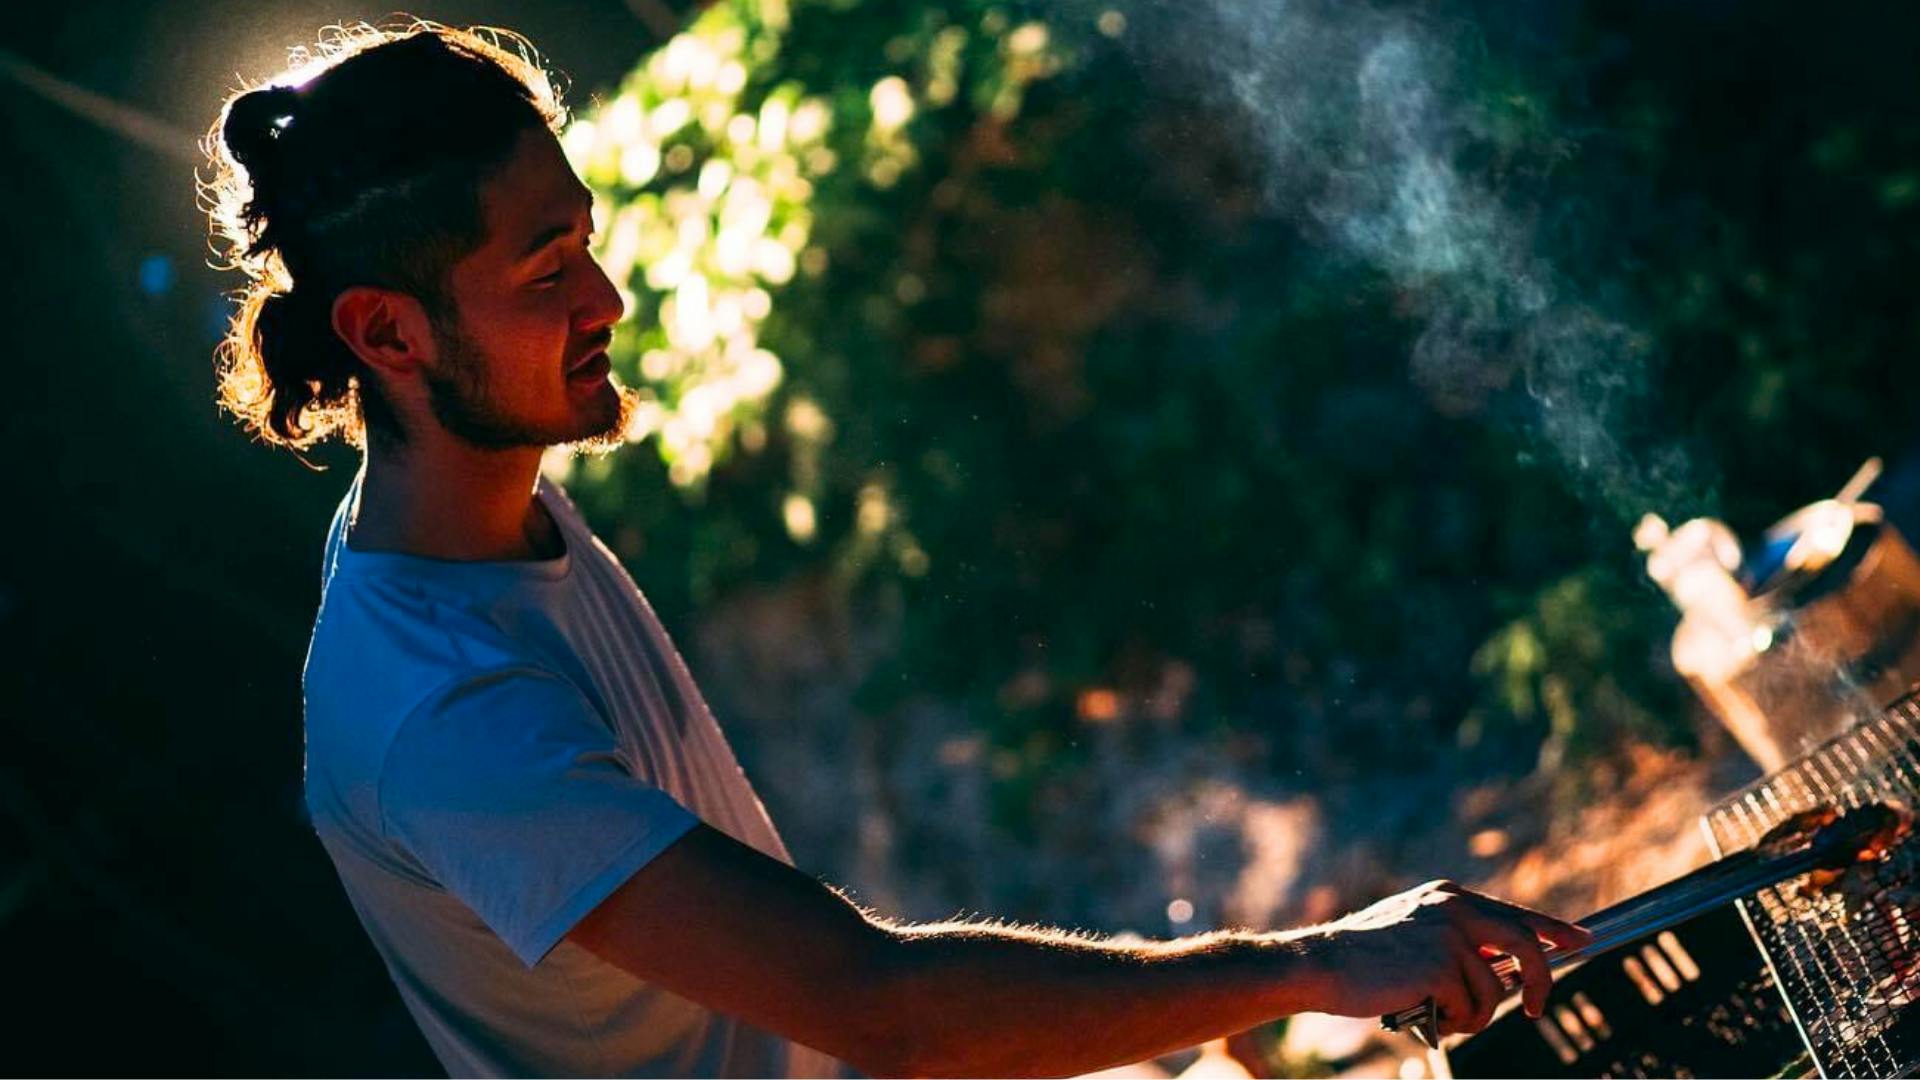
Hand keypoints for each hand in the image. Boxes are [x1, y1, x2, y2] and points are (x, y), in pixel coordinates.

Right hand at [1296, 879, 1590, 1036]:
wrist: (1322, 964)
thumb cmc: (1366, 958)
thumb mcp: (1418, 933)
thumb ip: (1460, 940)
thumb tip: (1505, 969)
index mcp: (1450, 896)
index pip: (1516, 913)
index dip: (1554, 929)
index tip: (1582, 940)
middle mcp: (1455, 907)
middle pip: (1526, 945)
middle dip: (1539, 982)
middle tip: (1534, 1008)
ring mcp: (1449, 934)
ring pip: (1494, 991)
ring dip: (1471, 1013)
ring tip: (1436, 1011)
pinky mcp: (1441, 964)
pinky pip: (1472, 1008)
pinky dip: (1452, 1021)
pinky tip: (1421, 1011)